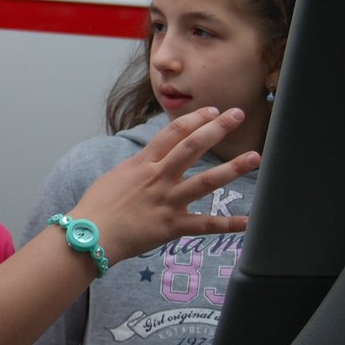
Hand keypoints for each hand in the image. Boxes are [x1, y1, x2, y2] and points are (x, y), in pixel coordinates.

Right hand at [68, 107, 257, 263]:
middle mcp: (158, 177)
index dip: (195, 119)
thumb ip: (136, 168)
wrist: (90, 234)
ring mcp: (167, 201)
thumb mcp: (115, 176)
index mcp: (143, 163)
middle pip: (193, 146)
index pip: (173, 133)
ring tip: (254, 158)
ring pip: (205, 182)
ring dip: (232, 169)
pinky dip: (228, 224)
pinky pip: (204, 225)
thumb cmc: (96, 206)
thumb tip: (148, 161)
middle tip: (237, 115)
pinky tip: (248, 220)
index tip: (213, 110)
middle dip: (217, 128)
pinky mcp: (171, 226)